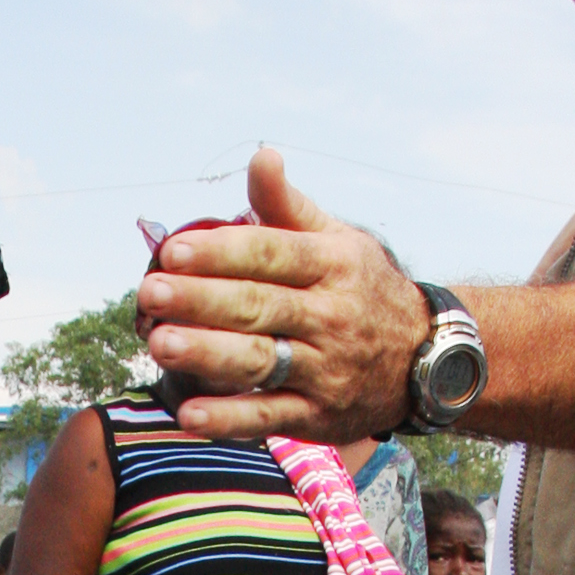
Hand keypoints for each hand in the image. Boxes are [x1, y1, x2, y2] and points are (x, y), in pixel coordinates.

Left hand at [136, 146, 428, 444]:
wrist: (424, 360)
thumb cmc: (362, 289)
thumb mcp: (337, 240)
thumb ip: (287, 206)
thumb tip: (261, 155)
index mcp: (331, 265)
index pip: (271, 254)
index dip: (221, 252)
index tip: (172, 251)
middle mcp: (330, 316)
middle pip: (259, 306)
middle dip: (202, 300)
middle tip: (151, 294)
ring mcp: (325, 369)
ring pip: (261, 360)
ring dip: (208, 354)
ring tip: (160, 344)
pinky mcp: (318, 415)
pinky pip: (270, 417)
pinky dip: (230, 419)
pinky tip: (189, 415)